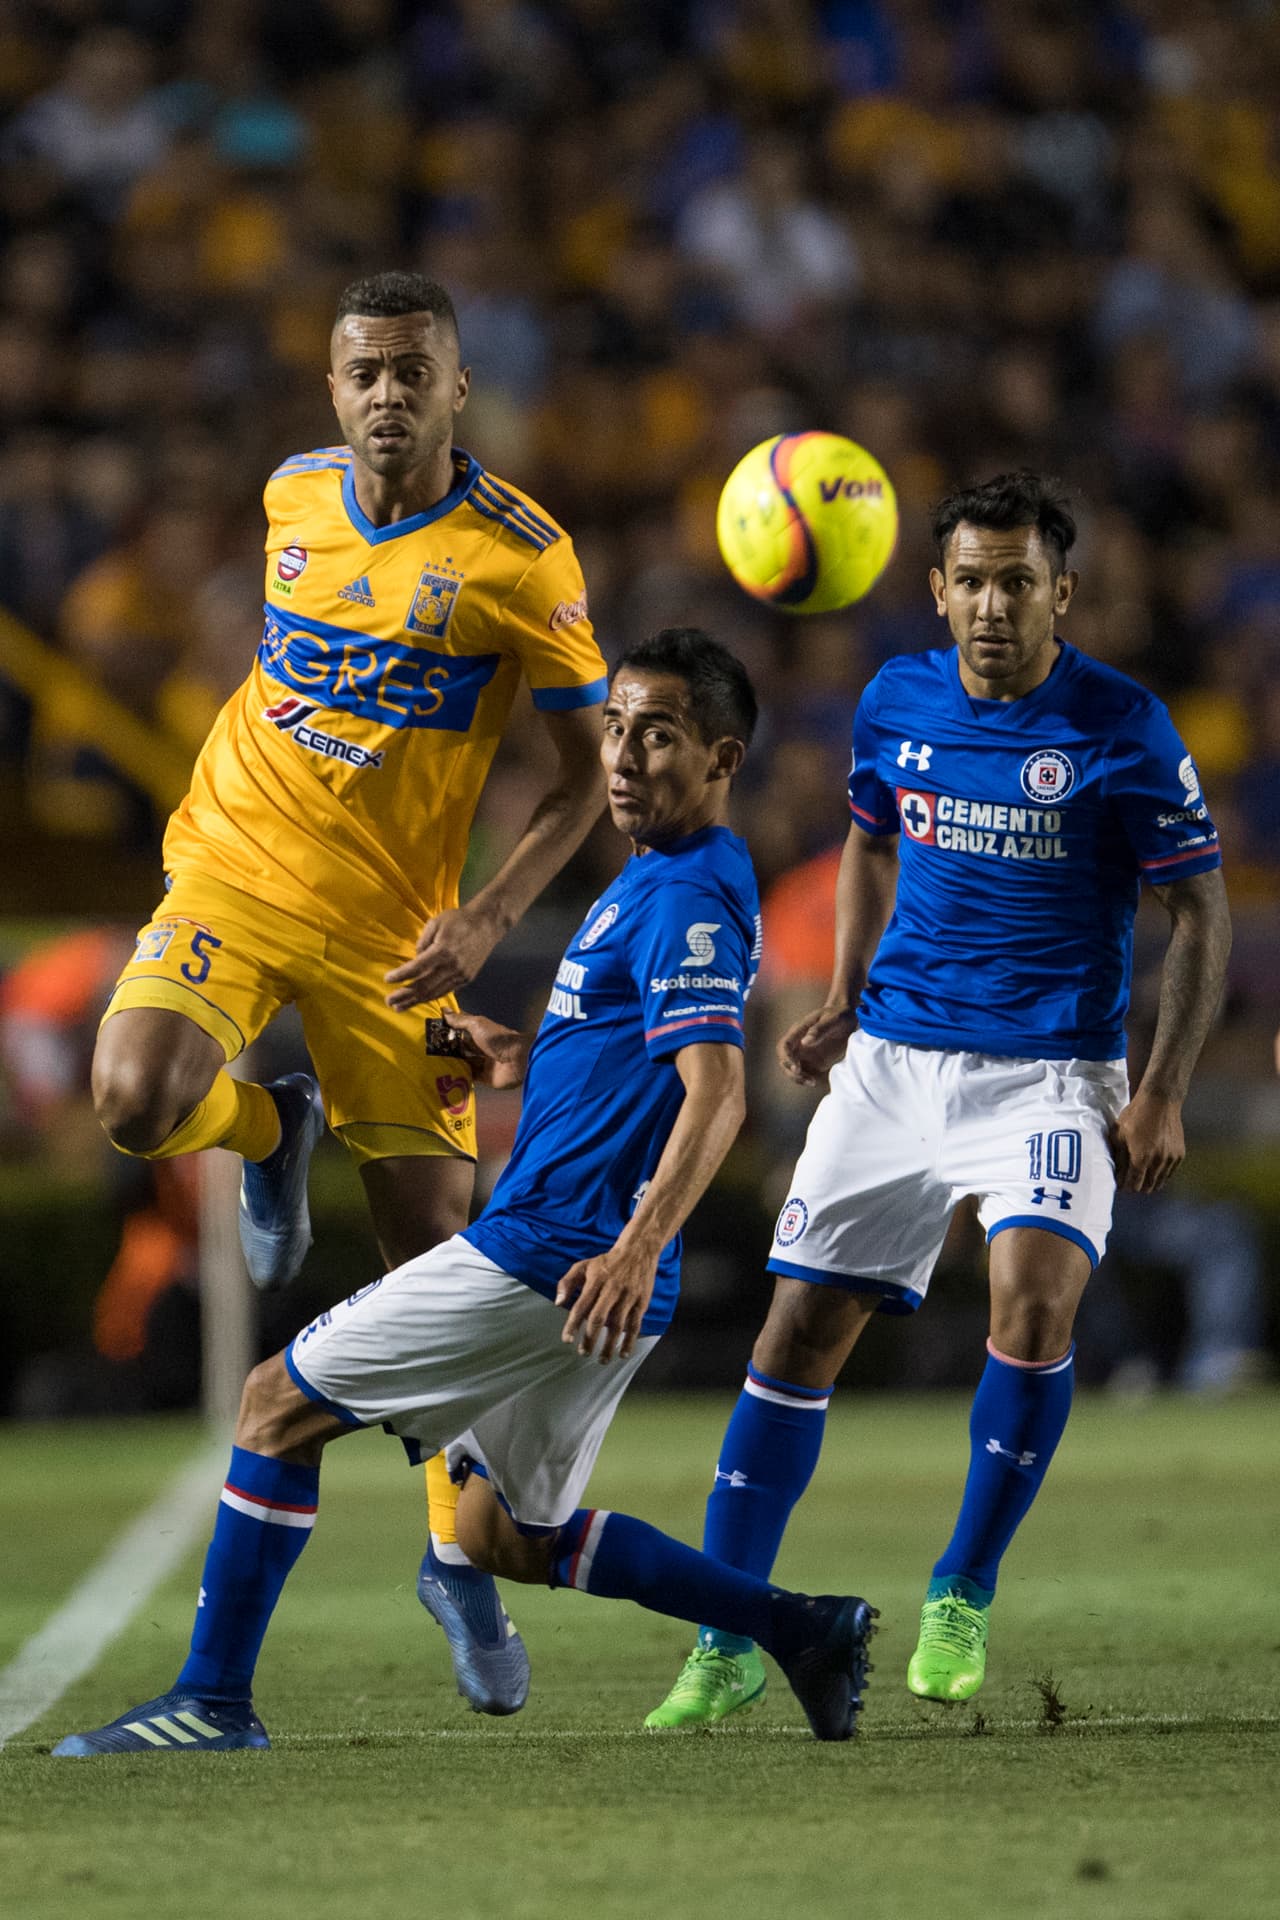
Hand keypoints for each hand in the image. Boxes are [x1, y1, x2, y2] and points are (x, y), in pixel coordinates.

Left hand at [385, 905, 500, 1007]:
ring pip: (434, 993)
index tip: (387, 980)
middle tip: (389, 1001)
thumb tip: (415, 961)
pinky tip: (420, 999)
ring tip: (400, 1006)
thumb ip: (422, 943)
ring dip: (415, 1001)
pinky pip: (445, 991)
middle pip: (424, 986)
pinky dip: (431, 996)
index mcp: (442, 951)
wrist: (487, 924)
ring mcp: (461, 975)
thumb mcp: (435, 923)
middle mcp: (452, 967)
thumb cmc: (459, 920)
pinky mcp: (467, 978)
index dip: (400, 976)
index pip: (416, 968)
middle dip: (404, 996)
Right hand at [439, 1010, 529, 1088]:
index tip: (433, 1029)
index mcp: (481, 1032)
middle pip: (462, 1047)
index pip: (462, 1028)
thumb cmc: (497, 1038)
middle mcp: (482, 1046)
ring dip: (452, 1062)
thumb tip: (444, 1010)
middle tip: (429, 1049)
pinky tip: (446, 1075)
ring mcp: (484, 1062)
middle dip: (448, 1047)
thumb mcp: (477, 1024)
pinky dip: (460, 1075)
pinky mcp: (485, 1077)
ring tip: (433, 1062)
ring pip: (465, 1062)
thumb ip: (460, 1020)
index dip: (450, 1028)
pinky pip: (470, 1076)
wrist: (517, 1059)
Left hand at [556, 1246, 655, 1362]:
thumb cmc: (607, 1261)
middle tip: (583, 1352)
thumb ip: (567, 1282)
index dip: (573, 1324)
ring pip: (617, 1325)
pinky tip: (622, 1353)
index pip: (581, 1306)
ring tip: (601, 1359)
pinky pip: (635, 1325)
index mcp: (596, 1281)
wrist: (639, 1251)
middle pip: (599, 1318)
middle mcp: (612, 1289)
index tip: (567, 1340)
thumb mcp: (584, 1265)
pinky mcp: (641, 1302)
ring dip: (609, 1345)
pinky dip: (629, 1341)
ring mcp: (628, 1296)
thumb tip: (558, 1303)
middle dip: (590, 1339)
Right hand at [777, 1004, 856, 1085]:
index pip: (784, 1045)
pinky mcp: (812, 1061)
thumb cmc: (840, 1016)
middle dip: (790, 1071)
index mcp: (800, 1030)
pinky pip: (803, 1072)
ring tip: (812, 1082)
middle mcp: (798, 1042)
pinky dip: (805, 1079)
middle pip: (783, 1059)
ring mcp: (804, 1052)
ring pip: (791, 1068)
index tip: (797, 1068)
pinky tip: (815, 1082)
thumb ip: (820, 1029)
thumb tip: (804, 1042)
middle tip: (806, 1078)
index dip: (787, 1058)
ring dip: (797, 1078)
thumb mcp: (833, 1019)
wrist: (848, 1019)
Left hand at [1109, 1090, 1184, 1193]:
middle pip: (1147, 1188)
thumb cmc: (1135, 1115)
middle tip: (1130, 1180)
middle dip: (1137, 1186)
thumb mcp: (1119, 1134)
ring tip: (1141, 1174)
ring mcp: (1171, 1159)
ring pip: (1160, 1182)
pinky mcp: (1179, 1154)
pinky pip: (1169, 1173)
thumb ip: (1118, 1157)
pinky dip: (1161, 1173)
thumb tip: (1116, 1174)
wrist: (1160, 1101)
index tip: (1121, 1183)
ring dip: (1149, 1181)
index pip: (1133, 1185)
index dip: (1125, 1187)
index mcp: (1140, 1158)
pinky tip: (1153, 1166)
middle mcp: (1158, 1162)